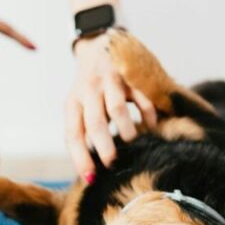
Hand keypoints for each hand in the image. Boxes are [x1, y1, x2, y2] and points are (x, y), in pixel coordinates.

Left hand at [65, 34, 158, 181]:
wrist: (99, 45)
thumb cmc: (89, 88)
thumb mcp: (79, 106)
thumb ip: (84, 131)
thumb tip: (90, 171)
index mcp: (72, 103)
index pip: (73, 134)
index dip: (80, 157)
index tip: (90, 179)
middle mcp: (88, 91)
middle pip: (94, 122)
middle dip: (104, 146)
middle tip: (113, 164)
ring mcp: (108, 81)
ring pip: (116, 107)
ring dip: (126, 129)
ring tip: (133, 144)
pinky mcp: (129, 74)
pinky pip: (140, 96)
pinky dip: (147, 114)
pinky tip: (151, 126)